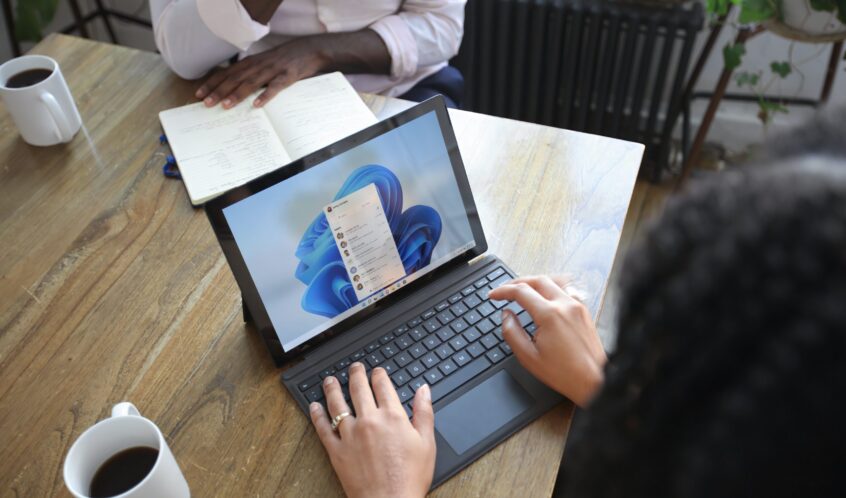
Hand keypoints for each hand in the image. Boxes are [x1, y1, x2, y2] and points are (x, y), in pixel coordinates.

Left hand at [195, 36, 327, 108]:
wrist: (308, 50)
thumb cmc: (283, 60)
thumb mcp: (263, 64)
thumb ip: (249, 73)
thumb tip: (232, 87)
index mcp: (251, 63)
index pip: (227, 73)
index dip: (212, 83)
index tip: (199, 94)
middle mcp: (258, 65)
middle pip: (235, 79)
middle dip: (219, 91)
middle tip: (206, 103)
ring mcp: (273, 70)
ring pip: (251, 83)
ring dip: (237, 94)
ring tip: (226, 105)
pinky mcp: (287, 77)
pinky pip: (275, 87)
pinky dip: (266, 95)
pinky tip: (257, 105)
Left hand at [310, 363, 435, 497]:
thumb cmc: (410, 477)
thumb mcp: (427, 442)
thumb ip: (424, 412)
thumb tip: (423, 390)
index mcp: (392, 416)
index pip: (382, 385)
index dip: (379, 374)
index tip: (377, 371)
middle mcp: (369, 421)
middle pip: (358, 388)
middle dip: (356, 374)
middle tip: (354, 367)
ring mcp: (350, 435)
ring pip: (337, 404)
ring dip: (332, 388)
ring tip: (330, 380)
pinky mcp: (337, 451)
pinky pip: (323, 428)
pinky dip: (317, 415)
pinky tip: (314, 406)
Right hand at [488, 276, 606, 406]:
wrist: (594, 380)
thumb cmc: (564, 373)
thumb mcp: (529, 357)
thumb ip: (512, 333)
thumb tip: (506, 316)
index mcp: (550, 315)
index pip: (521, 291)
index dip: (503, 291)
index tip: (493, 295)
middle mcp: (565, 305)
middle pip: (537, 280)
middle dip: (517, 282)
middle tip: (504, 290)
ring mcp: (577, 306)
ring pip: (553, 281)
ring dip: (535, 282)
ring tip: (523, 289)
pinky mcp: (584, 311)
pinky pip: (566, 289)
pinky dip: (551, 287)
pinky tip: (546, 295)